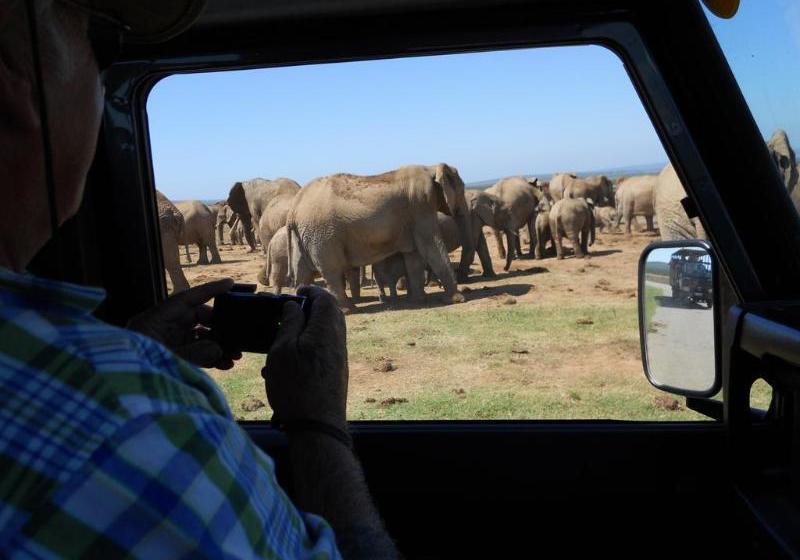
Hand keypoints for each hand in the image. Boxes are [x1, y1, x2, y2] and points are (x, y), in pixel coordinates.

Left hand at [127, 278, 241, 369]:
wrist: (117, 395)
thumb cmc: (137, 370)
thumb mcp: (168, 360)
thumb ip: (196, 353)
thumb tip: (219, 348)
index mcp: (156, 320)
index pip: (187, 298)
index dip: (210, 290)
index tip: (231, 283)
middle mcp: (162, 328)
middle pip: (197, 318)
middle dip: (220, 326)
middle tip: (238, 336)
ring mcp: (167, 343)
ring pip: (198, 337)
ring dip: (218, 345)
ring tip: (236, 356)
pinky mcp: (170, 357)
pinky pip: (195, 352)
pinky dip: (210, 357)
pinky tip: (225, 364)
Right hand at [262, 285, 347, 429]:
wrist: (317, 427)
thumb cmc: (295, 387)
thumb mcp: (283, 350)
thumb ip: (290, 323)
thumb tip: (294, 305)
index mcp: (326, 330)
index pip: (325, 299)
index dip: (311, 291)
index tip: (296, 292)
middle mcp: (337, 341)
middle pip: (330, 315)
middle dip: (309, 310)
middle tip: (289, 312)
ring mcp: (338, 359)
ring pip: (324, 334)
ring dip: (304, 333)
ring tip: (280, 344)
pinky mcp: (335, 374)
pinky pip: (322, 352)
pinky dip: (305, 352)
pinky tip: (284, 368)